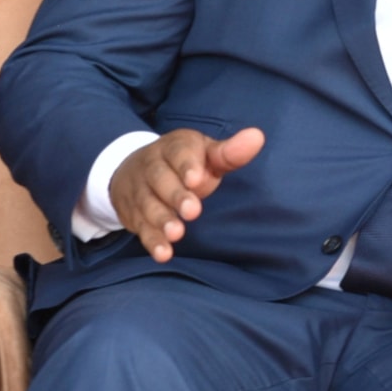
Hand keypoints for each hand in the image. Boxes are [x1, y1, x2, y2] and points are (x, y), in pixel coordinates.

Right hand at [110, 127, 264, 262]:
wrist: (134, 170)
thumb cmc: (184, 163)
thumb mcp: (206, 153)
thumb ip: (229, 152)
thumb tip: (257, 137)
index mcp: (173, 147)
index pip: (178, 153)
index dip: (186, 166)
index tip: (196, 180)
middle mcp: (151, 166)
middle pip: (160, 179)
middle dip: (176, 195)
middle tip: (193, 211)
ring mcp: (140, 191)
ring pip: (148, 204)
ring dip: (162, 220)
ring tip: (177, 233)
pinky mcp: (134, 214)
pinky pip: (141, 227)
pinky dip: (152, 241)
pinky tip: (164, 253)